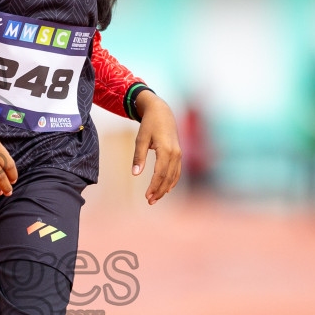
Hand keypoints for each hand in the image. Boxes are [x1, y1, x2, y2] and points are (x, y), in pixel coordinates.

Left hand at [132, 90, 180, 204]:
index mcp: (166, 150)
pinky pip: (177, 171)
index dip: (153, 187)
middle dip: (159, 191)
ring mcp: (179, 154)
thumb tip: (135, 174)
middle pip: (168, 178)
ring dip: (165, 188)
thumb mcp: (140, 139)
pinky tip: (166, 189)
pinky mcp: (178, 154)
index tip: (146, 197)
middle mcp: (175, 153)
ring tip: (155, 198)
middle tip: (150, 202)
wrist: (162, 112)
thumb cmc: (149, 124)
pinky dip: (172, 181)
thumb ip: (138, 157)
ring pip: (173, 176)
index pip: (160, 174)